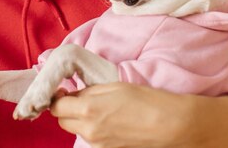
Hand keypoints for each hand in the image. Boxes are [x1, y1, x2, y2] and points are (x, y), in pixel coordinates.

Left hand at [50, 82, 227, 147]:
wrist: (172, 125)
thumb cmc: (146, 100)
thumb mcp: (113, 86)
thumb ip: (88, 91)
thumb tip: (72, 93)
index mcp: (87, 111)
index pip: (55, 106)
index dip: (57, 95)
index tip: (63, 88)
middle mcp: (88, 131)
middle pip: (62, 120)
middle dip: (66, 108)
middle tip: (79, 95)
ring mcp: (98, 144)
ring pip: (76, 129)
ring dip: (80, 117)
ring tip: (100, 106)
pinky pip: (92, 136)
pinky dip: (93, 126)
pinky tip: (111, 118)